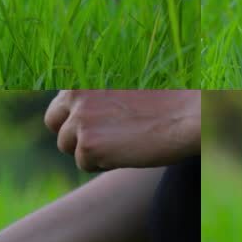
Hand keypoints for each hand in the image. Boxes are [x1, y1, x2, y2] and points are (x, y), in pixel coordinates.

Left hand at [44, 90, 200, 171]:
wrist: (187, 115)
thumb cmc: (166, 100)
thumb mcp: (125, 87)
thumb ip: (99, 96)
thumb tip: (81, 115)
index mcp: (83, 77)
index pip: (61, 103)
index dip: (76, 117)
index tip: (95, 124)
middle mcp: (75, 96)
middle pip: (54, 124)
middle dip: (72, 135)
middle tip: (99, 140)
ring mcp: (80, 120)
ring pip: (69, 147)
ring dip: (91, 151)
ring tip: (122, 143)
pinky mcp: (89, 145)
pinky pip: (86, 164)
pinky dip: (105, 163)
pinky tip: (128, 152)